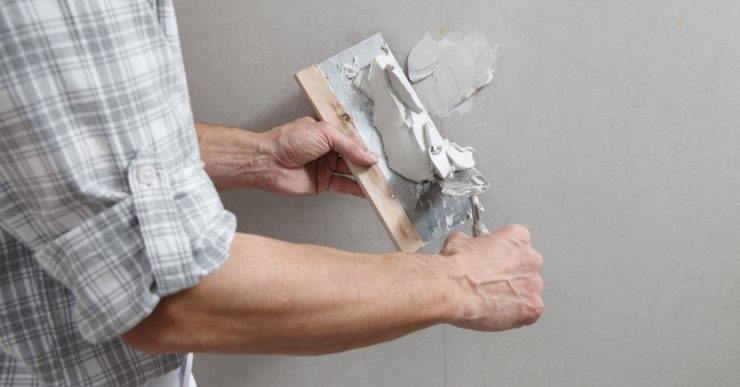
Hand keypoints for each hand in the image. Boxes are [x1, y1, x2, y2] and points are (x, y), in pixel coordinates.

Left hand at [263, 117, 378, 196]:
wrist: (268, 162)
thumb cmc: (287, 141)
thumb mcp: (324, 133)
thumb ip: (349, 145)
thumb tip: (368, 154)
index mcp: (328, 131)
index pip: (352, 137)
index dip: (365, 143)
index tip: (379, 149)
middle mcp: (328, 148)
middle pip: (354, 155)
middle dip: (367, 161)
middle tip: (381, 166)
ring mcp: (325, 165)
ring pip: (350, 171)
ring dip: (364, 176)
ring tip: (378, 179)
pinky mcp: (323, 182)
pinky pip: (343, 185)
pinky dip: (356, 189)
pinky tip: (367, 191)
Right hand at [440, 224, 543, 330]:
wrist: (451, 290)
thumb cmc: (456, 268)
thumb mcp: (459, 241)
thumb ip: (473, 242)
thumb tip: (468, 245)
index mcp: (517, 237)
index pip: (518, 243)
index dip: (503, 254)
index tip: (494, 261)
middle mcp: (531, 259)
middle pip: (527, 267)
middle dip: (511, 275)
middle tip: (491, 281)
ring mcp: (534, 285)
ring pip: (528, 291)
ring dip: (514, 295)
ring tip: (491, 298)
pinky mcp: (533, 308)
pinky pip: (529, 312)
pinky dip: (516, 314)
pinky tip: (497, 310)